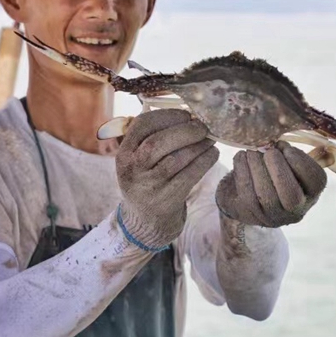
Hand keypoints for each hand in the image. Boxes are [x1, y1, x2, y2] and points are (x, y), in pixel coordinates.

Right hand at [115, 109, 219, 247]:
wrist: (145, 222)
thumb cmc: (148, 182)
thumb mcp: (138, 161)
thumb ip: (152, 137)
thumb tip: (187, 114)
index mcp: (123, 154)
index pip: (142, 125)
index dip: (166, 116)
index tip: (186, 115)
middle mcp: (132, 170)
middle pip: (158, 142)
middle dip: (185, 131)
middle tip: (203, 127)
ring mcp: (148, 187)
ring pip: (175, 159)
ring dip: (198, 146)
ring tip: (210, 140)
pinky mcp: (166, 200)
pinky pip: (189, 176)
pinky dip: (204, 162)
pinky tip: (212, 154)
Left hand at [215, 142, 326, 227]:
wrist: (243, 193)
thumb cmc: (272, 171)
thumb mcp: (287, 161)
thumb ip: (291, 150)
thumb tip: (285, 125)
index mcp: (311, 192)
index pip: (316, 181)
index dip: (301, 162)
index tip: (285, 147)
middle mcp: (295, 210)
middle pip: (291, 196)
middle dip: (279, 169)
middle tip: (269, 151)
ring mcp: (272, 216)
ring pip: (266, 195)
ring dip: (258, 167)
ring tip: (252, 150)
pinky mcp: (250, 214)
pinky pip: (246, 194)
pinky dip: (242, 171)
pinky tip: (241, 156)